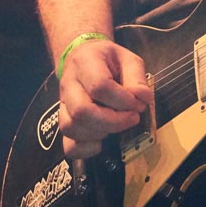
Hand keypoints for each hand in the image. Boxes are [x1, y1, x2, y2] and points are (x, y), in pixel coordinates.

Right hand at [58, 39, 152, 158]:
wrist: (83, 57)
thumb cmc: (107, 59)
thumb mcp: (127, 59)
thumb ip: (137, 77)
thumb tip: (143, 98)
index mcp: (85, 63)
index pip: (99, 87)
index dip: (122, 100)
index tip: (138, 104)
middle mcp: (69, 84)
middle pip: (82, 111)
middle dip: (112, 121)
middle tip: (131, 119)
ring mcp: (63, 104)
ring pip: (72, 128)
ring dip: (100, 133)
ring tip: (117, 125)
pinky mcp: (64, 121)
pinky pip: (68, 145)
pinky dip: (86, 149)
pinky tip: (102, 142)